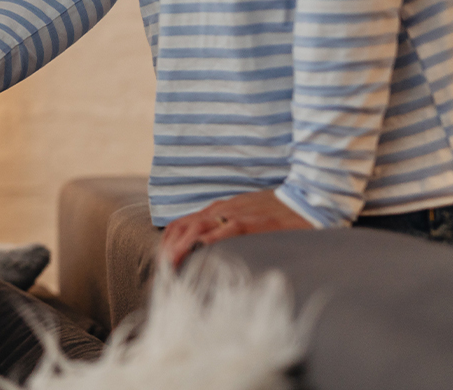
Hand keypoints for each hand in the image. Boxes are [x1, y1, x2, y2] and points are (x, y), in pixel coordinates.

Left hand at [160, 189, 314, 267]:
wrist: (306, 199)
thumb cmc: (276, 214)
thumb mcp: (244, 220)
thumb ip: (225, 232)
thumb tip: (206, 253)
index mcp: (217, 210)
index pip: (181, 224)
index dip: (167, 242)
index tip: (160, 261)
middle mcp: (221, 209)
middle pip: (183, 226)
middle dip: (168, 248)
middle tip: (161, 269)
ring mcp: (237, 214)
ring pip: (198, 227)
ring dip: (181, 247)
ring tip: (172, 265)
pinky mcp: (255, 221)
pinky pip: (228, 229)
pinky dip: (211, 240)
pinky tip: (200, 251)